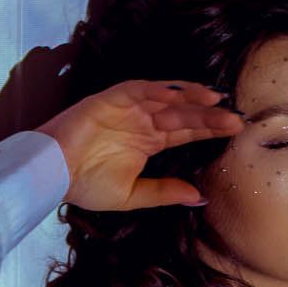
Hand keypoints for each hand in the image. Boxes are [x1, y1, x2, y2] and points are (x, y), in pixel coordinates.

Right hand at [44, 80, 241, 212]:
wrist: (51, 174)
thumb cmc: (85, 185)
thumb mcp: (132, 195)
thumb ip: (164, 192)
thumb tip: (199, 196)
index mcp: (147, 142)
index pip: (185, 132)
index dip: (209, 129)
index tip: (235, 131)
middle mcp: (141, 122)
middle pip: (183, 114)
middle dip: (209, 115)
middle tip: (236, 119)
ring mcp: (127, 109)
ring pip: (167, 99)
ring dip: (191, 98)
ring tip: (216, 101)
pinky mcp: (111, 99)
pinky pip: (140, 90)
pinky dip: (160, 90)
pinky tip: (181, 94)